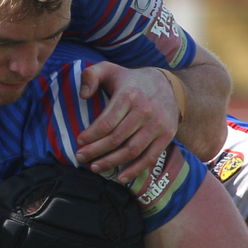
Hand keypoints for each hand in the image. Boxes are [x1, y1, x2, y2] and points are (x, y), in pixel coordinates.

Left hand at [75, 62, 179, 181]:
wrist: (168, 85)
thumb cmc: (132, 81)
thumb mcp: (110, 69)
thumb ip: (91, 75)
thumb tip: (83, 95)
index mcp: (129, 95)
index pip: (106, 122)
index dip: (91, 136)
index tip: (79, 142)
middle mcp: (145, 111)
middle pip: (116, 139)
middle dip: (95, 151)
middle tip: (80, 157)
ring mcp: (157, 125)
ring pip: (131, 151)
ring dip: (111, 162)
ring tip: (95, 167)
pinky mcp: (167, 135)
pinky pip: (149, 157)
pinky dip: (134, 170)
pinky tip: (120, 178)